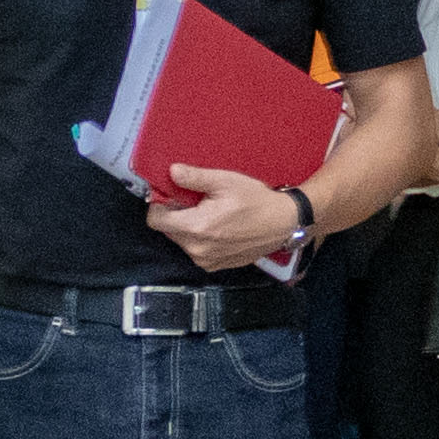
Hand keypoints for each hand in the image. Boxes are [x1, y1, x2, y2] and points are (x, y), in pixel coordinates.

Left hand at [156, 166, 297, 275]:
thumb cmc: (256, 200)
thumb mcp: (225, 181)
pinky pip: (196, 250)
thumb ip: (194, 178)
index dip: (159, 205)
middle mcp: (197, 249)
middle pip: (168, 230)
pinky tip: (218, 227)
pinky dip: (200, 239)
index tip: (171, 196)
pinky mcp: (215, 265)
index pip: (156, 221)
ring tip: (209, 213)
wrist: (283, 223)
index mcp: (196, 227)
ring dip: (188, 227)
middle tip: (195, 201)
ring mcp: (206, 260)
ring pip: (181, 241)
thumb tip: (172, 172)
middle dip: (175, 215)